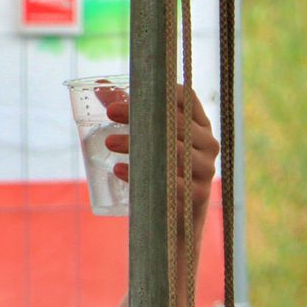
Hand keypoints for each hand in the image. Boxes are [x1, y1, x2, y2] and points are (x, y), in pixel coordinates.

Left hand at [101, 85, 218, 207]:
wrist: (175, 220)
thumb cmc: (161, 169)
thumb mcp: (150, 140)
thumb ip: (129, 114)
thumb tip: (99, 86)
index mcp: (199, 125)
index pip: (188, 99)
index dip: (162, 91)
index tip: (129, 93)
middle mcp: (207, 144)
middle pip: (176, 122)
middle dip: (141, 115)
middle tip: (110, 113)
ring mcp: (205, 170)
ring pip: (173, 151)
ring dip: (137, 144)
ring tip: (108, 142)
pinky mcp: (196, 195)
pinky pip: (171, 182)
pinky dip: (141, 175)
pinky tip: (119, 170)